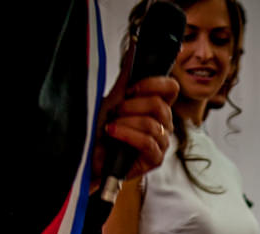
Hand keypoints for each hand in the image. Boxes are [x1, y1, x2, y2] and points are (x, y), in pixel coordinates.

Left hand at [93, 42, 177, 184]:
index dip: (153, 84)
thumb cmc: (100, 129)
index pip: (171, 87)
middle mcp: (162, 124)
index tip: (132, 89)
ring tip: (112, 126)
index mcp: (156, 106)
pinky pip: (149, 142)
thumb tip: (136, 47)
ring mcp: (160, 142)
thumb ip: (128, 75)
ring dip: (126, 122)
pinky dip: (128, 135)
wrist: (87, 153)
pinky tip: (114, 134)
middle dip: (132, 106)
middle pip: (160, 105)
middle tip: (116, 112)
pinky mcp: (154, 159)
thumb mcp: (113, 96)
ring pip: (153, 124)